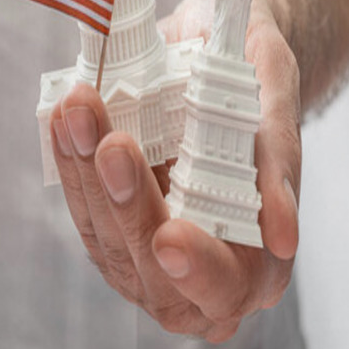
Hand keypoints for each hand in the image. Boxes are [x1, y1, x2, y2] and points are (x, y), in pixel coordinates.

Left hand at [49, 0, 300, 342]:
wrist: (220, 62)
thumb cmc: (258, 81)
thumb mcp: (277, 95)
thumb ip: (282, 160)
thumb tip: (282, 238)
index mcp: (260, 263)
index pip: (227, 286)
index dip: (198, 269)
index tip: (170, 236)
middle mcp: (202, 271)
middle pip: (154, 267)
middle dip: (128, 205)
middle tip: (115, 147)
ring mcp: (149, 252)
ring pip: (108, 236)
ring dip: (88, 173)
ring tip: (81, 111)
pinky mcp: (111, 225)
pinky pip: (85, 206)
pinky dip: (73, 162)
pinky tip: (66, 120)